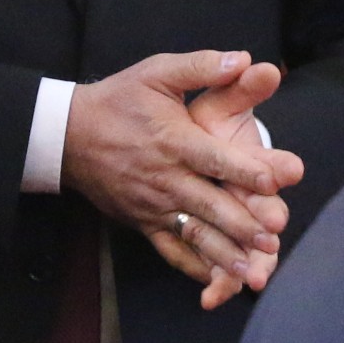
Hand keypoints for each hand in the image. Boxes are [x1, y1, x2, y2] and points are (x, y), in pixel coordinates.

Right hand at [64, 51, 300, 309]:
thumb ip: (202, 67)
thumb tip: (247, 59)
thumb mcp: (156, 73)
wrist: (67, 134)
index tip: (276, 182)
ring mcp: (152, 204)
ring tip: (252, 270)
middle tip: (274, 236)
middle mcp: (164, 177)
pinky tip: (216, 283)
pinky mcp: (142, 221)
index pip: (214, 158)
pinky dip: (192, 267)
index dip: (246, 170)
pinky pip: (169, 249)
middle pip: (209, 204)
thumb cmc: (118, 100)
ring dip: (223, 252)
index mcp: (173, 140)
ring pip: (193, 233)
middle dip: (242, 223)